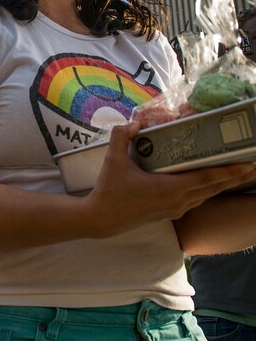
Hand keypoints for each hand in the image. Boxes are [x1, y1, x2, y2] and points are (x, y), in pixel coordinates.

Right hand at [83, 122, 255, 237]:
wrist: (100, 219)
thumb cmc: (109, 190)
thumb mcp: (112, 159)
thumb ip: (121, 136)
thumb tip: (135, 122)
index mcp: (169, 188)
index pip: (207, 178)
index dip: (229, 171)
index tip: (247, 163)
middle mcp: (177, 201)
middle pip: (213, 188)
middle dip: (234, 177)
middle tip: (252, 166)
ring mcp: (174, 209)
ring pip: (206, 196)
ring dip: (223, 185)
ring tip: (238, 174)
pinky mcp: (169, 213)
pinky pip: (196, 201)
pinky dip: (208, 191)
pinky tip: (211, 185)